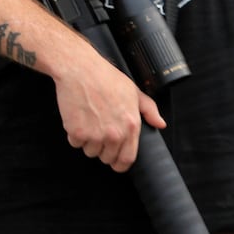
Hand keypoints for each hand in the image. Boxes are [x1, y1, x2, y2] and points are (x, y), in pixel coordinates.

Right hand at [53, 52, 164, 171]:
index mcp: (130, 126)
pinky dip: (74, 134)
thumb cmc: (105, 77)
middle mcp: (114, 134)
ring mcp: (95, 134)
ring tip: (88, 121)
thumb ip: (149, 109)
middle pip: (106, 158)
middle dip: (102, 149)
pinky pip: (74, 143)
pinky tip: (77, 118)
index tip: (114, 162)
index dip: (120, 164)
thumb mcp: (133, 91)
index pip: (127, 159)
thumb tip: (160, 123)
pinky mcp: (77, 132)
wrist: (80, 69)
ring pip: (90, 151)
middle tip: (98, 133)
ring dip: (87, 141)